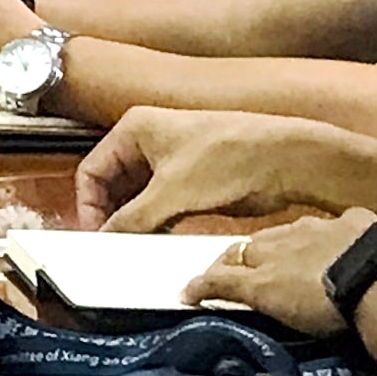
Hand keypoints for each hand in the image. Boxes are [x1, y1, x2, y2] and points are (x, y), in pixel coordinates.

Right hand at [78, 105, 365, 234]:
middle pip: (112, 184)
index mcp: (135, 128)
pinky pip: (160, 204)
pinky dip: (155, 222)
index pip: (92, 170)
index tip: (96, 235)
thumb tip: (107, 239)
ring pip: (137, 197)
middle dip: (113, 215)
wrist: (287, 161)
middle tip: (114, 246)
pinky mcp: (192, 179)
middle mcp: (149, 141)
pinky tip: (159, 240)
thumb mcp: (172, 193)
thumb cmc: (232, 158)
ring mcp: (171, 160)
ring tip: (137, 246)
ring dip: (135, 221)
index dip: (89, 205)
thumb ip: (133, 219)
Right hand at [180, 208, 373, 336]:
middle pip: (258, 243)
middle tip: (248, 273)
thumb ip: (229, 289)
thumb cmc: (318, 299)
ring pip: (296, 232)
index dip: (210, 276)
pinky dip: (337, 236)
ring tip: (297, 262)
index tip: (196, 288)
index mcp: (262, 253)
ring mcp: (323, 226)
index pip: (226, 262)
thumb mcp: (266, 300)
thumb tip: (188, 288)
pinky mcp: (358, 224)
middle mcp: (286, 234)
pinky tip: (346, 247)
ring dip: (291, 245)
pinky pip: (342, 226)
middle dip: (248, 256)